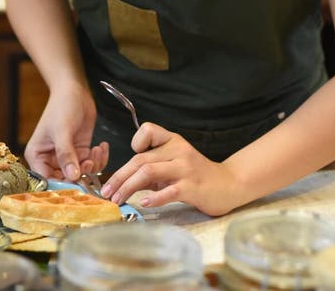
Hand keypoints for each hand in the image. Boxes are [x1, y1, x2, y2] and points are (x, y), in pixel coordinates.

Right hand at [24, 85, 108, 181]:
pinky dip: (99, 159)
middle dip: (81, 174)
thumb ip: (66, 154)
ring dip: (93, 166)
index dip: (62, 185)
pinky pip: (91, 164)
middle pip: (66, 180)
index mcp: (38, 156)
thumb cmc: (62, 106)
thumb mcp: (62, 130)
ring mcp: (68, 156)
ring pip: (81, 173)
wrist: (75, 90)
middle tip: (90, 163)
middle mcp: (51, 159)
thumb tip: (72, 176)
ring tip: (96, 150)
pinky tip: (101, 146)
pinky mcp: (81, 151)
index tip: (77, 183)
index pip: (47, 180)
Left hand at [100, 123, 243, 215]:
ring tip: (117, 199)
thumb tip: (125, 181)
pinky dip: (155, 197)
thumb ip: (152, 169)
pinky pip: (169, 190)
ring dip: (128, 187)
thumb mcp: (173, 165)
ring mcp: (185, 168)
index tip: (128, 160)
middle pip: (141, 159)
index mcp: (172, 140)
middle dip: (120, 176)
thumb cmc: (196, 175)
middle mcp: (178, 150)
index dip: (135, 143)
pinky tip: (144, 203)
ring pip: (149, 172)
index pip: (148, 130)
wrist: (228, 184)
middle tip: (107, 191)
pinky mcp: (192, 187)